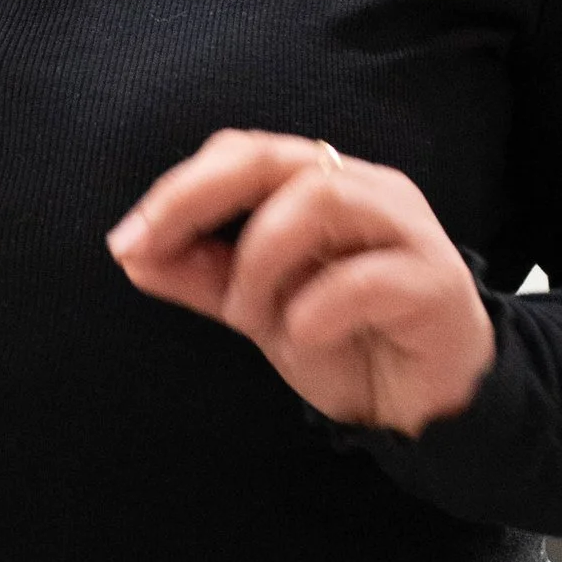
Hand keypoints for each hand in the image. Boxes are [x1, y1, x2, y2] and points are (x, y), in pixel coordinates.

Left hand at [107, 130, 494, 436]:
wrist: (423, 407)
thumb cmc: (345, 341)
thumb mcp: (256, 308)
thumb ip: (201, 276)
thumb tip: (130, 254)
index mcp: (322, 184)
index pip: (242, 154)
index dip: (178, 190)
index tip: (124, 242)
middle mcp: (366, 191)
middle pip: (274, 160)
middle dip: (197, 200)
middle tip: (150, 250)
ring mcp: (407, 231)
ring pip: (320, 200)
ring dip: (261, 258)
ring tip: (247, 315)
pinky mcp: (437, 285)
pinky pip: (368, 277)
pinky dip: (318, 306)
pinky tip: (301, 336)